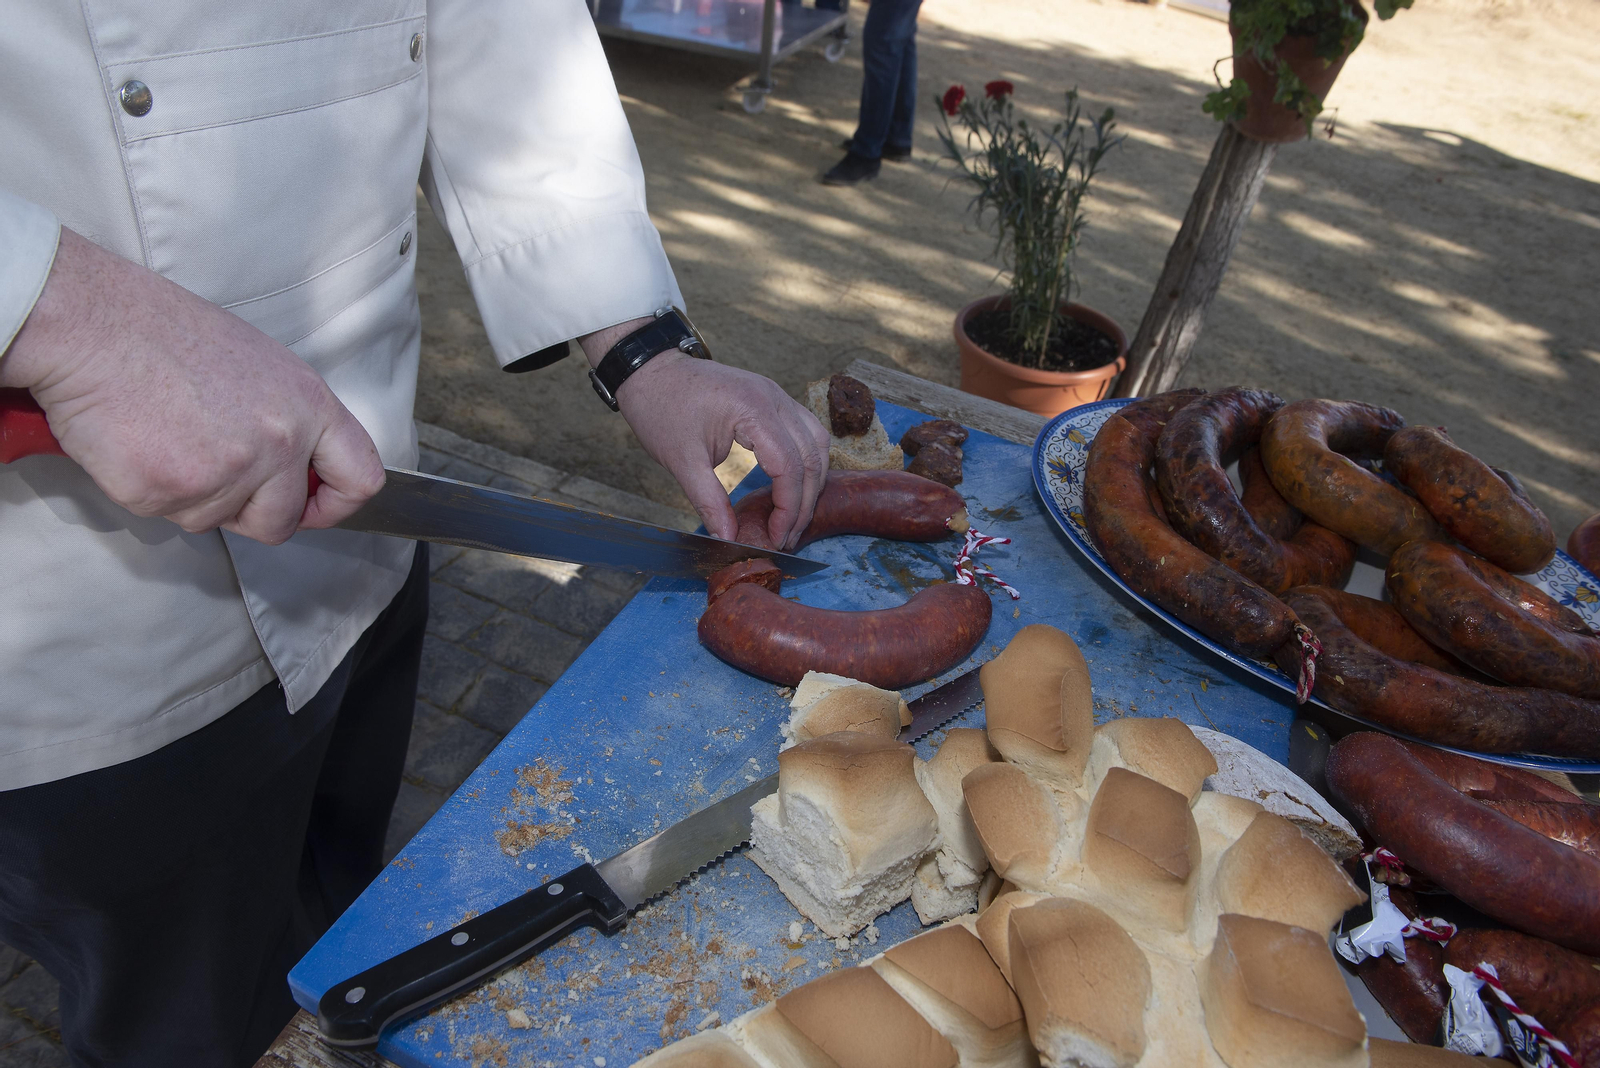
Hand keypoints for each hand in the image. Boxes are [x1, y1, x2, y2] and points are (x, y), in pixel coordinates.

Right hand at [1, 228, 383, 543]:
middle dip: (250, 513)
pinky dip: (152, 490)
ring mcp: (225, 473)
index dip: (337, 504)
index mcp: (307, 406)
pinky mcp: (170, 492)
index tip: (315, 506)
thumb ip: (288, 419)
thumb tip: (297, 463)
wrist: (92, 324)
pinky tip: (140, 443)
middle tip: (214, 472)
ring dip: (194, 496)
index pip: (360, 477)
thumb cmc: (164, 333)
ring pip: (218, 521)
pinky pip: (169, 514)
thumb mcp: (258, 364)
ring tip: (170, 437)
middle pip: (282, 521)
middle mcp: (277, 443)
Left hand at [577, 318, 828, 547]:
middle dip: (804, 502)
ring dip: (811, 481)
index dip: (788, 508)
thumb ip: (709, 500)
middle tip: (786, 537)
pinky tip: (793, 485)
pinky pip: (805, 431)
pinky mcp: (772, 399)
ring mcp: (777, 396)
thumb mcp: (681, 461)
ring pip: (817, 443)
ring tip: (793, 516)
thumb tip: (728, 537)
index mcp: (753, 410)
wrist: (650, 371)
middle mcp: (774, 398)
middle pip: (811, 456)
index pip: (790, 466)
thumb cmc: (661, 409)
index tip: (777, 538)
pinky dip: (805, 461)